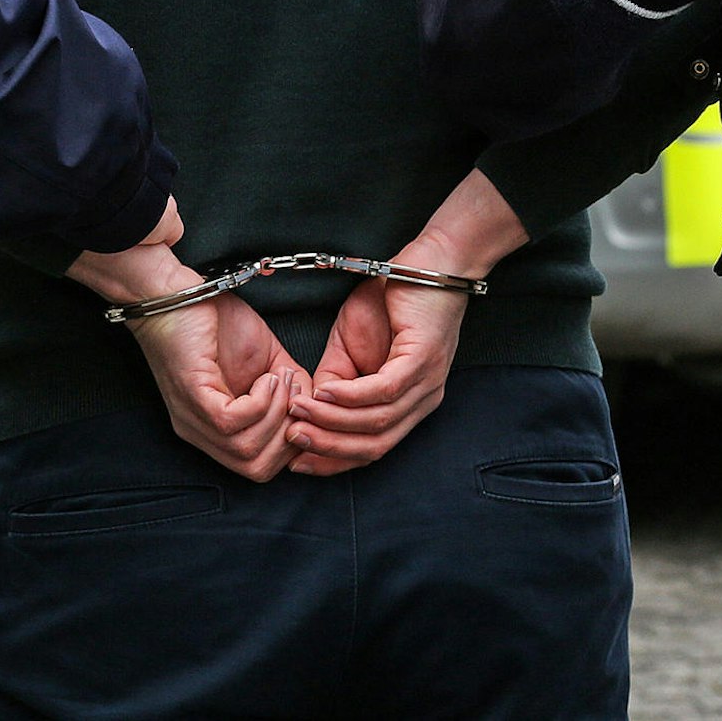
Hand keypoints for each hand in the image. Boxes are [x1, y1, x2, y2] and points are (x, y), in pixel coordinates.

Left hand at [71, 201, 308, 481]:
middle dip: (290, 435)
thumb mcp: (265, 361)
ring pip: (247, 451)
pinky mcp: (192, 396)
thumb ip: (288, 387)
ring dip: (277, 415)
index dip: (293, 444)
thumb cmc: (215, 323)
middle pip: (257, 469)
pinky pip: (232, 422)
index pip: (260, 467)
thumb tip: (314, 405)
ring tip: (281, 380)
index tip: (307, 407)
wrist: (175, 291)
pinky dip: (260, 402)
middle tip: (296, 395)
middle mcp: (200, 434)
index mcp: (215, 431)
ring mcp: (193, 418)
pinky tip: (265, 376)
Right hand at [287, 169, 527, 474]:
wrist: (430, 260)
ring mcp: (427, 383)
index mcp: (408, 405)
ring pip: (377, 423)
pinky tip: (324, 392)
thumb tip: (312, 408)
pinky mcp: (424, 359)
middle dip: (328, 449)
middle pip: (374, 447)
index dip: (332, 460)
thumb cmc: (392, 300)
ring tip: (298, 414)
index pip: (370, 449)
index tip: (294, 461)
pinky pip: (384, 390)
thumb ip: (336, 379)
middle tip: (290, 442)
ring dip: (331, 423)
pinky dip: (351, 397)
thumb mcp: (352, 345)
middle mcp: (422, 402)